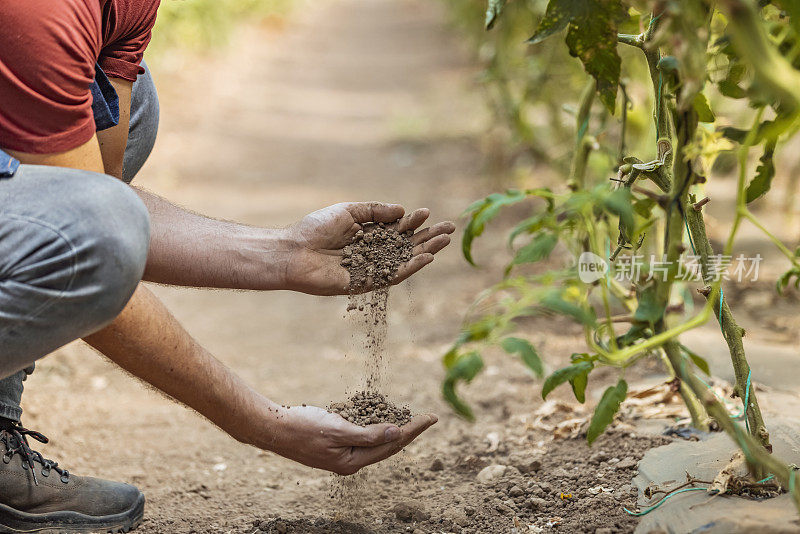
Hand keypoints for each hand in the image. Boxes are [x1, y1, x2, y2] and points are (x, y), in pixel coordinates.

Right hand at [265, 405, 436, 474]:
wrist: (272, 428)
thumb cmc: (303, 428)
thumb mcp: (339, 429)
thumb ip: (368, 434)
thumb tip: (396, 432)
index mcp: (352, 462)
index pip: (392, 444)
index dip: (413, 430)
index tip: (431, 418)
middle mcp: (350, 461)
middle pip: (387, 445)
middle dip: (408, 431)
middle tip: (427, 418)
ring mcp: (341, 453)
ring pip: (374, 440)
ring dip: (392, 428)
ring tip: (410, 418)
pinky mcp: (334, 444)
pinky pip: (360, 435)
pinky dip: (373, 424)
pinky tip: (379, 416)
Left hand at [284, 202, 453, 294]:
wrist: (294, 252)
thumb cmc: (316, 228)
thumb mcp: (348, 211)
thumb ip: (375, 211)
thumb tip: (402, 211)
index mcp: (367, 233)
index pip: (397, 228)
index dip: (413, 221)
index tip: (427, 213)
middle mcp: (372, 251)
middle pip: (406, 244)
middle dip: (428, 236)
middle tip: (450, 228)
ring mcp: (371, 268)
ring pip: (404, 260)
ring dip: (425, 251)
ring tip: (445, 241)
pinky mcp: (367, 283)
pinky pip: (393, 276)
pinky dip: (410, 268)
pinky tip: (426, 258)